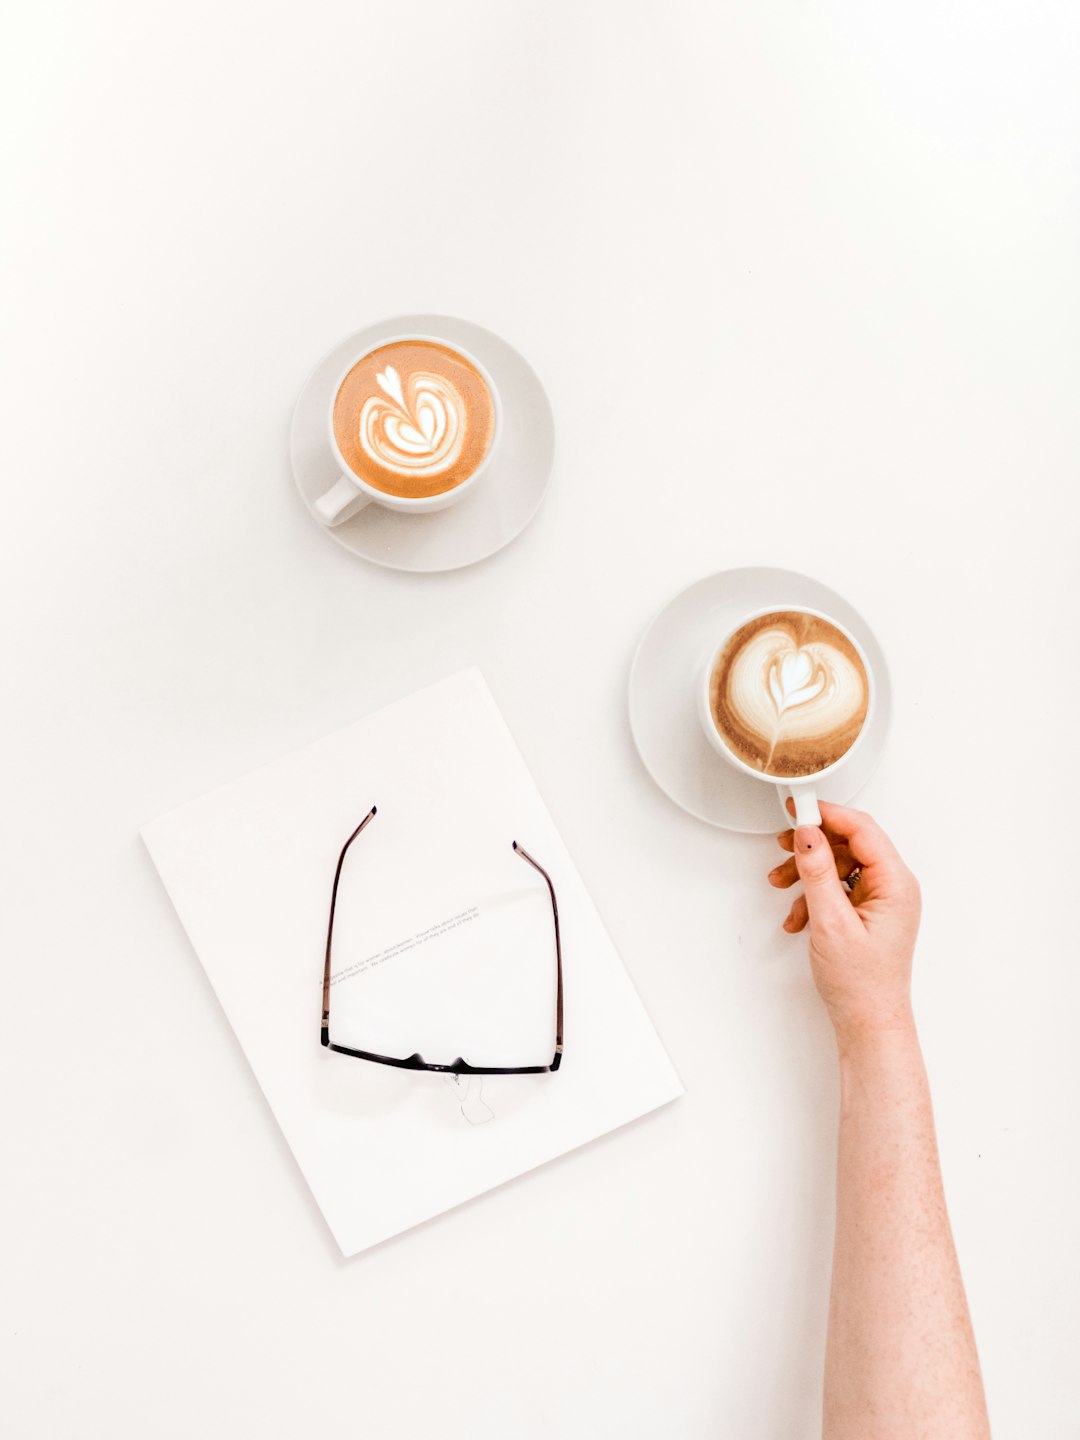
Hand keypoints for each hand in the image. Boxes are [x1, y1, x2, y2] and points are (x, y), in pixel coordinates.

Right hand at [767, 801, 920, 1044]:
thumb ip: (817, 873)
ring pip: (840, 864)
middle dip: (812, 846)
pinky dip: (813, 894)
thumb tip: (807, 833)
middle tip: (783, 847)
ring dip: (808, 872)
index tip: (798, 808)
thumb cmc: (861, 984)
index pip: (862, 829)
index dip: (827, 814)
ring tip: (782, 885)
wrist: (869, 1023)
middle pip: (850, 843)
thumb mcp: (831, 922)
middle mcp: (894, 886)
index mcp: (895, 884)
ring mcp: (882, 899)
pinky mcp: (868, 911)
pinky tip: (797, 915)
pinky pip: (838, 886)